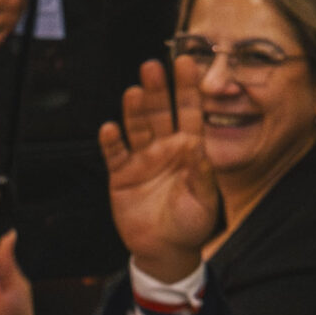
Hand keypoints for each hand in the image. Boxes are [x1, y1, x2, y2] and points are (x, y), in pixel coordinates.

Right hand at [99, 56, 223, 283]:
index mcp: (189, 149)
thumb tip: (199, 149)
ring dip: (134, 110)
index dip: (187, 88)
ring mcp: (142, 160)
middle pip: (159, 112)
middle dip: (156, 90)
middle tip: (152, 67)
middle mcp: (165, 148)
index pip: (189, 112)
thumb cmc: (191, 225)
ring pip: (137, 127)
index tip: (186, 63)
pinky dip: (112, 141)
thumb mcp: (205, 201)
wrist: (166, 251)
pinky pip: (115, 154)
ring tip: (134, 92)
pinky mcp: (122, 175)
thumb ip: (202, 175)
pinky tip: (111, 128)